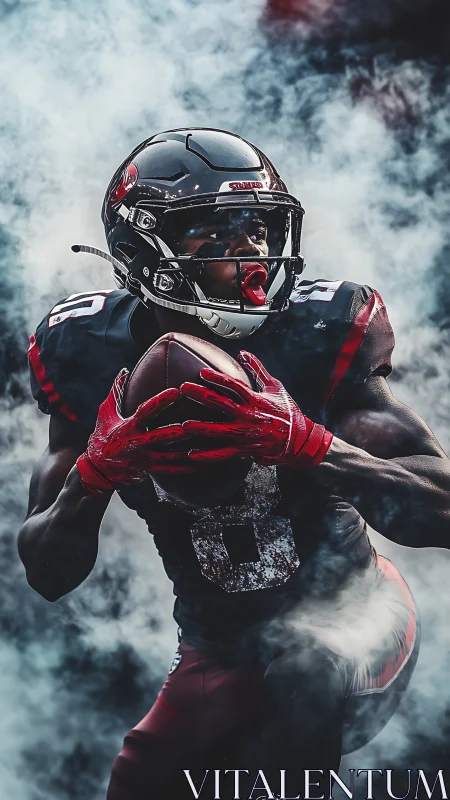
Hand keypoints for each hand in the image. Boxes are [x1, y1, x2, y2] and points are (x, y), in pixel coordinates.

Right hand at [76, 369, 189, 495]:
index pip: (146, 411)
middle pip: (159, 437)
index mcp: (128, 426)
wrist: (97, 470)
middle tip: (191, 424)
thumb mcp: (105, 413)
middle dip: (175, 432)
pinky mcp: (149, 471)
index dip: (161, 401)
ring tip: (203, 446)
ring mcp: (143, 459)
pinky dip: (185, 468)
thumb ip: (116, 391)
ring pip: (168, 456)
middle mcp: (136, 443)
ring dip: (184, 452)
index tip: (176, 391)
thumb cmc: (102, 436)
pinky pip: (169, 470)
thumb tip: (125, 370)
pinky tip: (200, 464)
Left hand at [180, 351, 332, 468]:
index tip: (201, 372)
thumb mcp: (275, 387)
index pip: (234, 385)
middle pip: (222, 404)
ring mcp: (247, 434)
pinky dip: (208, 455)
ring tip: (184, 424)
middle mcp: (250, 416)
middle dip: (201, 396)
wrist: (299, 441)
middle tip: (183, 389)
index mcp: (256, 400)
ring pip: (220, 430)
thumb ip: (257, 369)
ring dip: (201, 427)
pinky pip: (223, 454)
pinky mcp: (245, 450)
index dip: (217, 378)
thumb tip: (242, 353)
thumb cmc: (287, 412)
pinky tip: (192, 454)